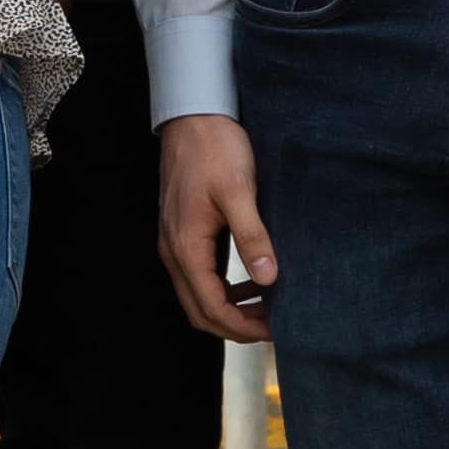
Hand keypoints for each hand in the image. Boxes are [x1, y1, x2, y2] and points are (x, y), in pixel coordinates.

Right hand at [155, 114, 276, 339]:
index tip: (274, 330)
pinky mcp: (182, 234)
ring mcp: (175, 243)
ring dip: (229, 310)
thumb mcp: (238, 191)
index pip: (211, 307)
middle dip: (235, 327)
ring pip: (197, 297)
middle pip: (199, 311)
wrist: (192, 118)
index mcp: (186, 246)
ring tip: (266, 309)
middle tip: (273, 327)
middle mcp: (174, 251)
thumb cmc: (214, 148)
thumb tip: (268, 278)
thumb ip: (252, 236)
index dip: (242, 327)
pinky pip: (199, 277)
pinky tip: (248, 284)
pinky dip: (222, 291)